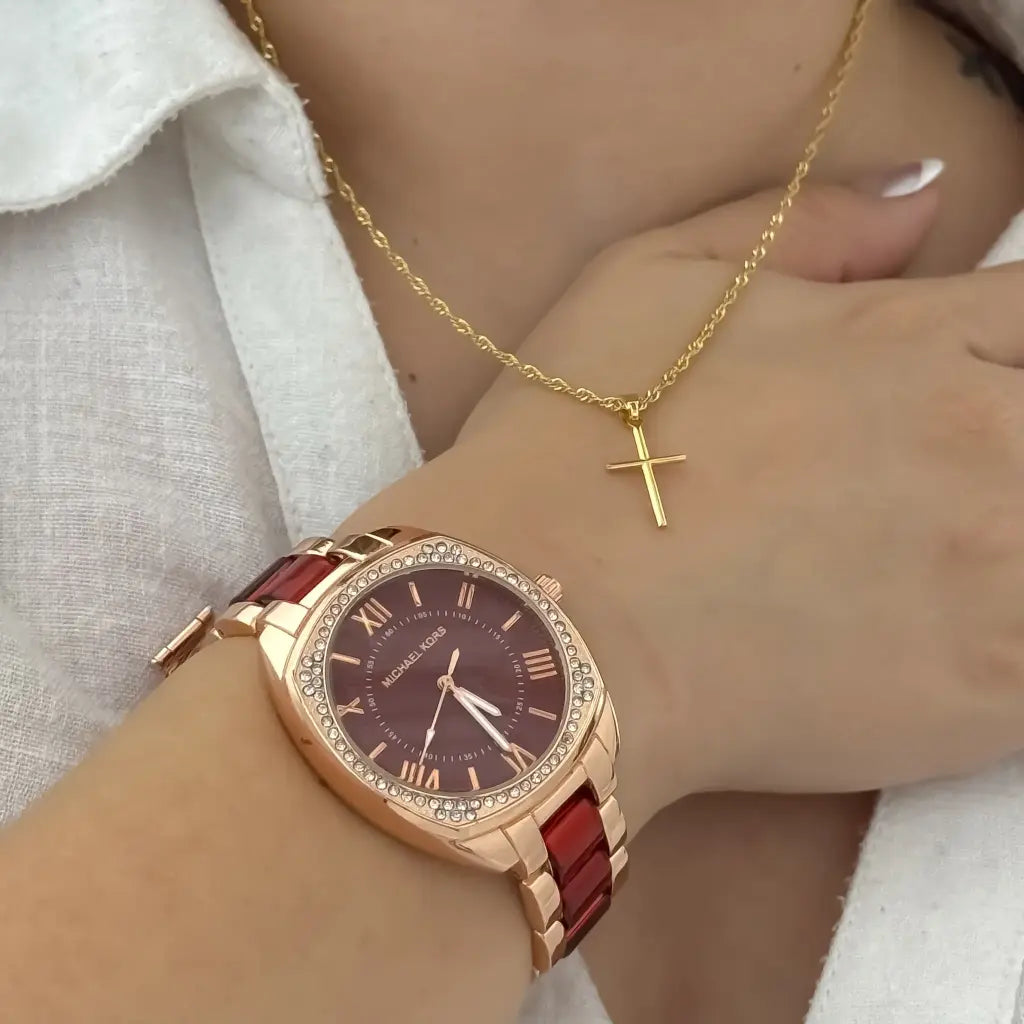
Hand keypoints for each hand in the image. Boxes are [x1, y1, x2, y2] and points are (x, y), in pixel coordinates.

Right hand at [351, 178, 1023, 828]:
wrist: (540, 617)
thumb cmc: (568, 449)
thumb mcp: (650, 281)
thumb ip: (805, 223)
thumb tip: (926, 193)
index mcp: (906, 337)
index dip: (1006, 356)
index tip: (956, 394)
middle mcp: (980, 433)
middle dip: (1006, 444)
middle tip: (928, 492)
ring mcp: (1000, 561)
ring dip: (1009, 537)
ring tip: (929, 565)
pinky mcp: (996, 684)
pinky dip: (1014, 641)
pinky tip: (950, 642)